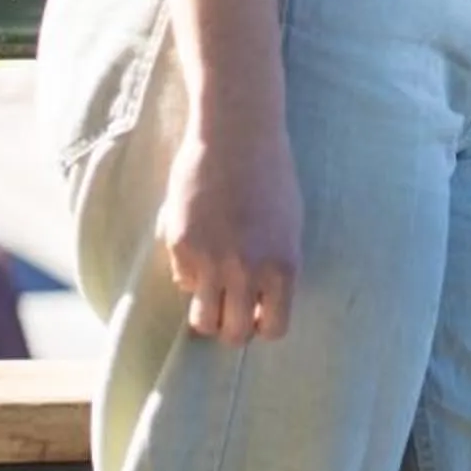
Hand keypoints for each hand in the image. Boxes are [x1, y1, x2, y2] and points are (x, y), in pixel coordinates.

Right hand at [156, 122, 302, 345]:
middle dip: (232, 327)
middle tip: (231, 309)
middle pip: (233, 335)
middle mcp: (247, 271)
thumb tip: (260, 306)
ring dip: (207, 310)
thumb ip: (275, 268)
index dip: (264, 325)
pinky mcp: (180, 246)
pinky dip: (188, 273)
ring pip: (201, 321)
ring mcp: (210, 261)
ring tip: (212, 289)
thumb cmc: (271, 175)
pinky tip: (199, 244)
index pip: (273, 330)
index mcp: (283, 266)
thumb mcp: (289, 225)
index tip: (259, 314)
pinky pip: (181, 281)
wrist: (237, 135)